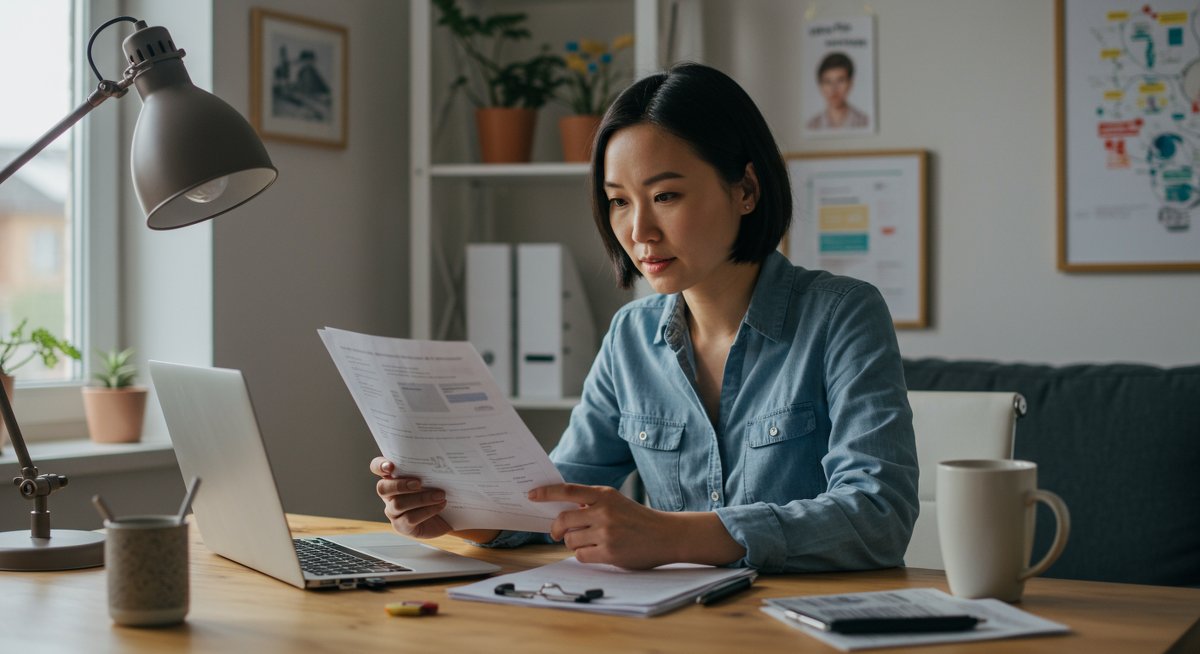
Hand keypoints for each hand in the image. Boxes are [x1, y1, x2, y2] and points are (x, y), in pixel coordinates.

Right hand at [370, 456, 451, 538]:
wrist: (449, 514)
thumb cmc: (439, 490)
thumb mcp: (435, 476)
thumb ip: (428, 466)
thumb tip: (437, 456)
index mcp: (393, 477)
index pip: (377, 467)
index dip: (380, 465)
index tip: (390, 466)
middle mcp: (390, 494)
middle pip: (382, 488)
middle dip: (400, 485)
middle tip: (419, 483)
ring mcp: (393, 512)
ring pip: (398, 504)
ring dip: (421, 498)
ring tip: (440, 495)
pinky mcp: (402, 526)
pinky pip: (410, 519)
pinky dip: (427, 511)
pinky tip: (440, 505)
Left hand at [528, 483, 676, 568]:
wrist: (665, 535)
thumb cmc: (637, 518)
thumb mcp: (616, 502)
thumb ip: (592, 503)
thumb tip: (561, 509)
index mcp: (604, 495)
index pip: (568, 490)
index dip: (546, 492)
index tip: (532, 495)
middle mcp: (604, 512)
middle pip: (563, 520)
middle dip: (555, 529)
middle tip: (555, 533)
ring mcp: (606, 533)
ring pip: (570, 540)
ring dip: (572, 542)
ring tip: (587, 541)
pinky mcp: (609, 553)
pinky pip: (580, 555)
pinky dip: (583, 554)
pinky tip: (596, 551)